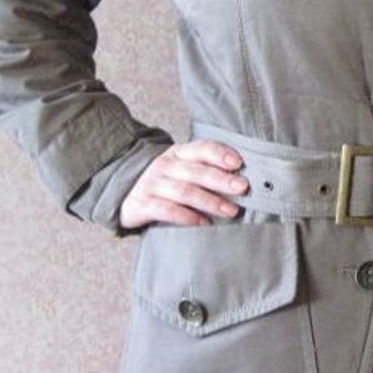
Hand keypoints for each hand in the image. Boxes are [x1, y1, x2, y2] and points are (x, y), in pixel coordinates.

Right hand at [119, 140, 248, 229]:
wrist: (127, 196)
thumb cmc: (167, 185)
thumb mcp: (184, 171)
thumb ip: (208, 171)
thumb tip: (244, 181)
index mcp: (178, 153)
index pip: (200, 148)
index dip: (219, 154)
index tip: (239, 163)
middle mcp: (164, 166)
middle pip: (195, 171)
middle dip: (221, 179)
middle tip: (242, 188)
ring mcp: (151, 185)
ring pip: (183, 191)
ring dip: (210, 201)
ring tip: (230, 211)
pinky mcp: (140, 205)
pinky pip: (165, 210)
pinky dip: (186, 217)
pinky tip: (203, 224)